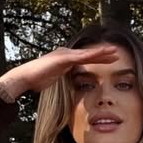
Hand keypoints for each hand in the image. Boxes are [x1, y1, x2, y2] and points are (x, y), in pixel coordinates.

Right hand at [0, 44, 119, 98]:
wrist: (26, 77)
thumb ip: (61, 81)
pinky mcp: (63, 58)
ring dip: (101, 52)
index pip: (85, 59)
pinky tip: (101, 54)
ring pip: (87, 53)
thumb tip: (66, 90)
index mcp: (66, 59)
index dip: (98, 59)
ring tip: (114, 51)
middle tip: (117, 53)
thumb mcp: (54, 81)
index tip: (110, 60)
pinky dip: (92, 55)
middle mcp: (66, 54)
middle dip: (103, 54)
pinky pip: (81, 57)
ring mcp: (65, 54)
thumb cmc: (36, 81)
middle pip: (89, 54)